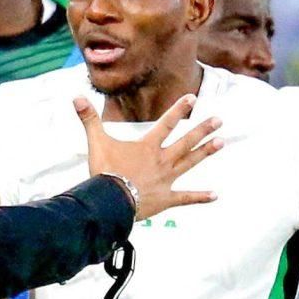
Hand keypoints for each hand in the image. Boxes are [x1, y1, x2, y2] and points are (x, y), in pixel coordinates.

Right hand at [77, 95, 220, 218]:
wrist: (111, 201)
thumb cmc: (105, 172)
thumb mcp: (97, 143)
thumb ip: (89, 119)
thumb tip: (77, 98)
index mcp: (148, 146)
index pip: (167, 123)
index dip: (180, 109)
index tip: (193, 98)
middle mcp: (162, 160)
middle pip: (186, 142)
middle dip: (203, 129)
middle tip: (220, 120)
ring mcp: (166, 180)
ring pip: (190, 163)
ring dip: (205, 152)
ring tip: (222, 143)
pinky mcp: (166, 199)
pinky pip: (186, 198)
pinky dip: (200, 197)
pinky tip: (215, 195)